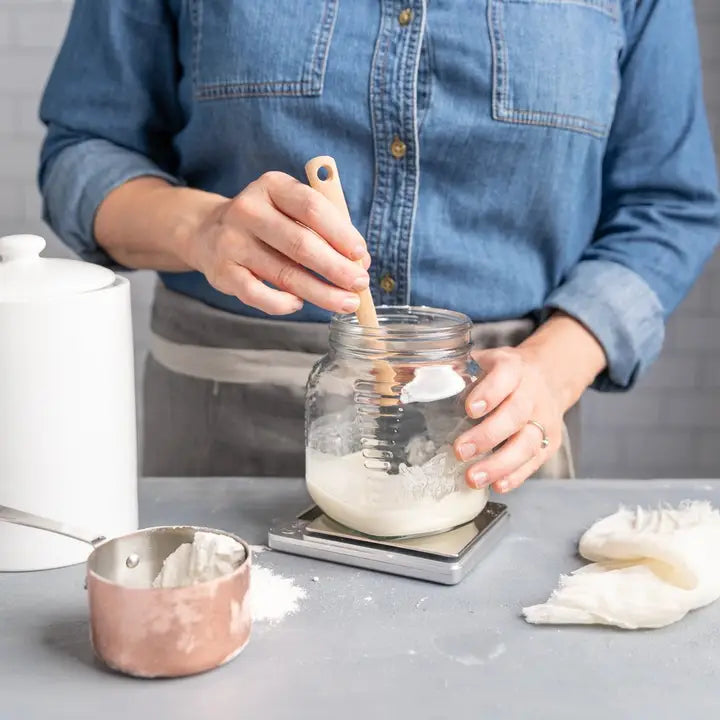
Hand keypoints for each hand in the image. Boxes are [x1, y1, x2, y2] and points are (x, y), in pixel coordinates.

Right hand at [186, 172, 370, 314]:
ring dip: (321, 293)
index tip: (360, 255)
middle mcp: (249, 210)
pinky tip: (300, 304)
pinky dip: (283, 303)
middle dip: (336, 269)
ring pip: (285, 274)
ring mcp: (232, 242)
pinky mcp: (223, 272)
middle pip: (301, 244)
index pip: (312, 208)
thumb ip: (326, 230)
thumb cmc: (267, 223)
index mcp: (272, 186)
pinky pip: (259, 295)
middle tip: (360, 285)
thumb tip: (359, 262)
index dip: (341, 233)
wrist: (208, 232)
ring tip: (346, 303)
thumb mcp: (292, 210)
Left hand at [452, 346, 563, 493]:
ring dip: (499, 464)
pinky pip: (534, 461)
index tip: (470, 409)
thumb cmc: (504, 373)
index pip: (505, 377)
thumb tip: (419, 384)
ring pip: (527, 443)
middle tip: (460, 451)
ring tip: (473, 478)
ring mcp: (543, 419)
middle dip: (487, 436)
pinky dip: (516, 475)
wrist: (549, 376)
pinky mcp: (550, 441)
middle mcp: (532, 393)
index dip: (489, 393)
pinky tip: (497, 485)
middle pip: (515, 415)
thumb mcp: (484, 361)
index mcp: (513, 368)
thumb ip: (457, 372)